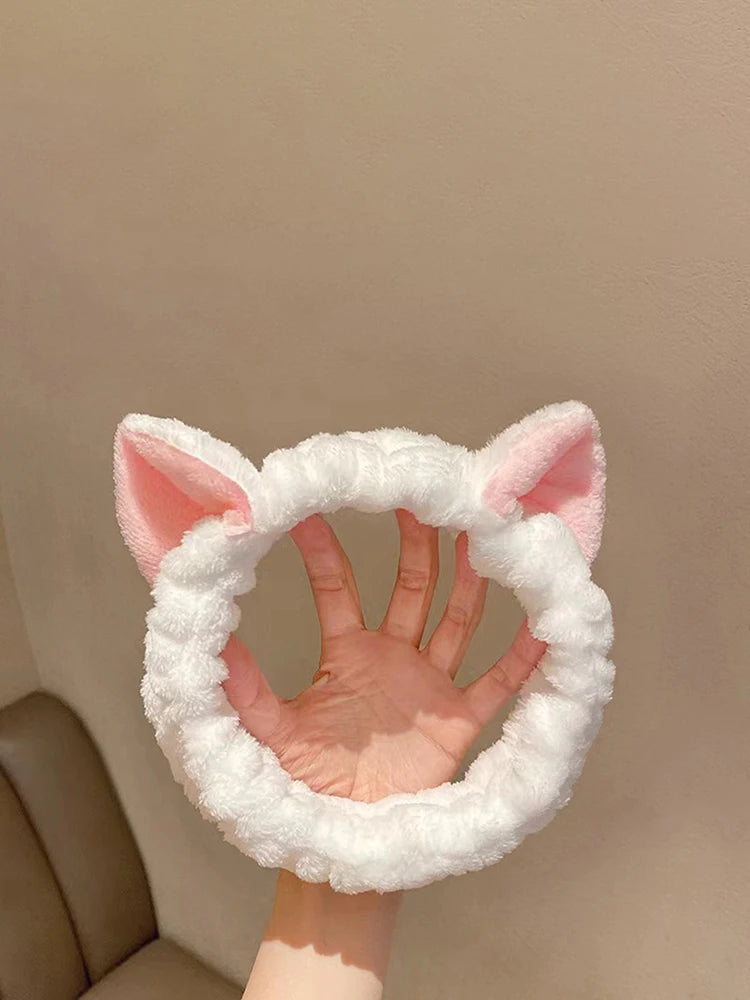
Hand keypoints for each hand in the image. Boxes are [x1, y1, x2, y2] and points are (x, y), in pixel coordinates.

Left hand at [222, 509, 546, 802]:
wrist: (347, 837)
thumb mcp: (273, 734)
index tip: (310, 510)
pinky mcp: (459, 721)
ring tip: (482, 532)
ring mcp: (429, 685)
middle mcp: (393, 657)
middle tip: (420, 493)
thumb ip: (247, 692)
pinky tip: (541, 628)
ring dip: (470, 578)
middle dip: (417, 542)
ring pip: (457, 618)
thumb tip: (215, 647)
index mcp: (348, 653)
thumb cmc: (309, 785)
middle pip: (412, 586)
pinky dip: (520, 658)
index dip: (324, 551)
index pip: (339, 589)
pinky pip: (497, 683)